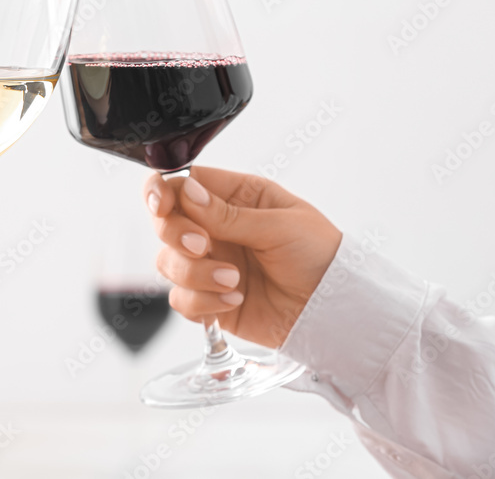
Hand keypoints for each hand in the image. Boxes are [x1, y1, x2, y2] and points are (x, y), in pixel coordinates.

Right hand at [144, 167, 340, 346]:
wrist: (333, 309)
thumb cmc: (320, 256)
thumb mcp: (280, 225)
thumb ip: (228, 213)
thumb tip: (186, 191)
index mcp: (234, 197)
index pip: (181, 184)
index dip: (162, 192)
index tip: (163, 206)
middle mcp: (216, 228)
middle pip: (165, 223)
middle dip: (177, 235)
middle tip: (204, 246)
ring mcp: (210, 264)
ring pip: (168, 263)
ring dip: (195, 274)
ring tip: (234, 281)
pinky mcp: (209, 298)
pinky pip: (180, 299)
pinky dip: (202, 302)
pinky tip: (233, 299)